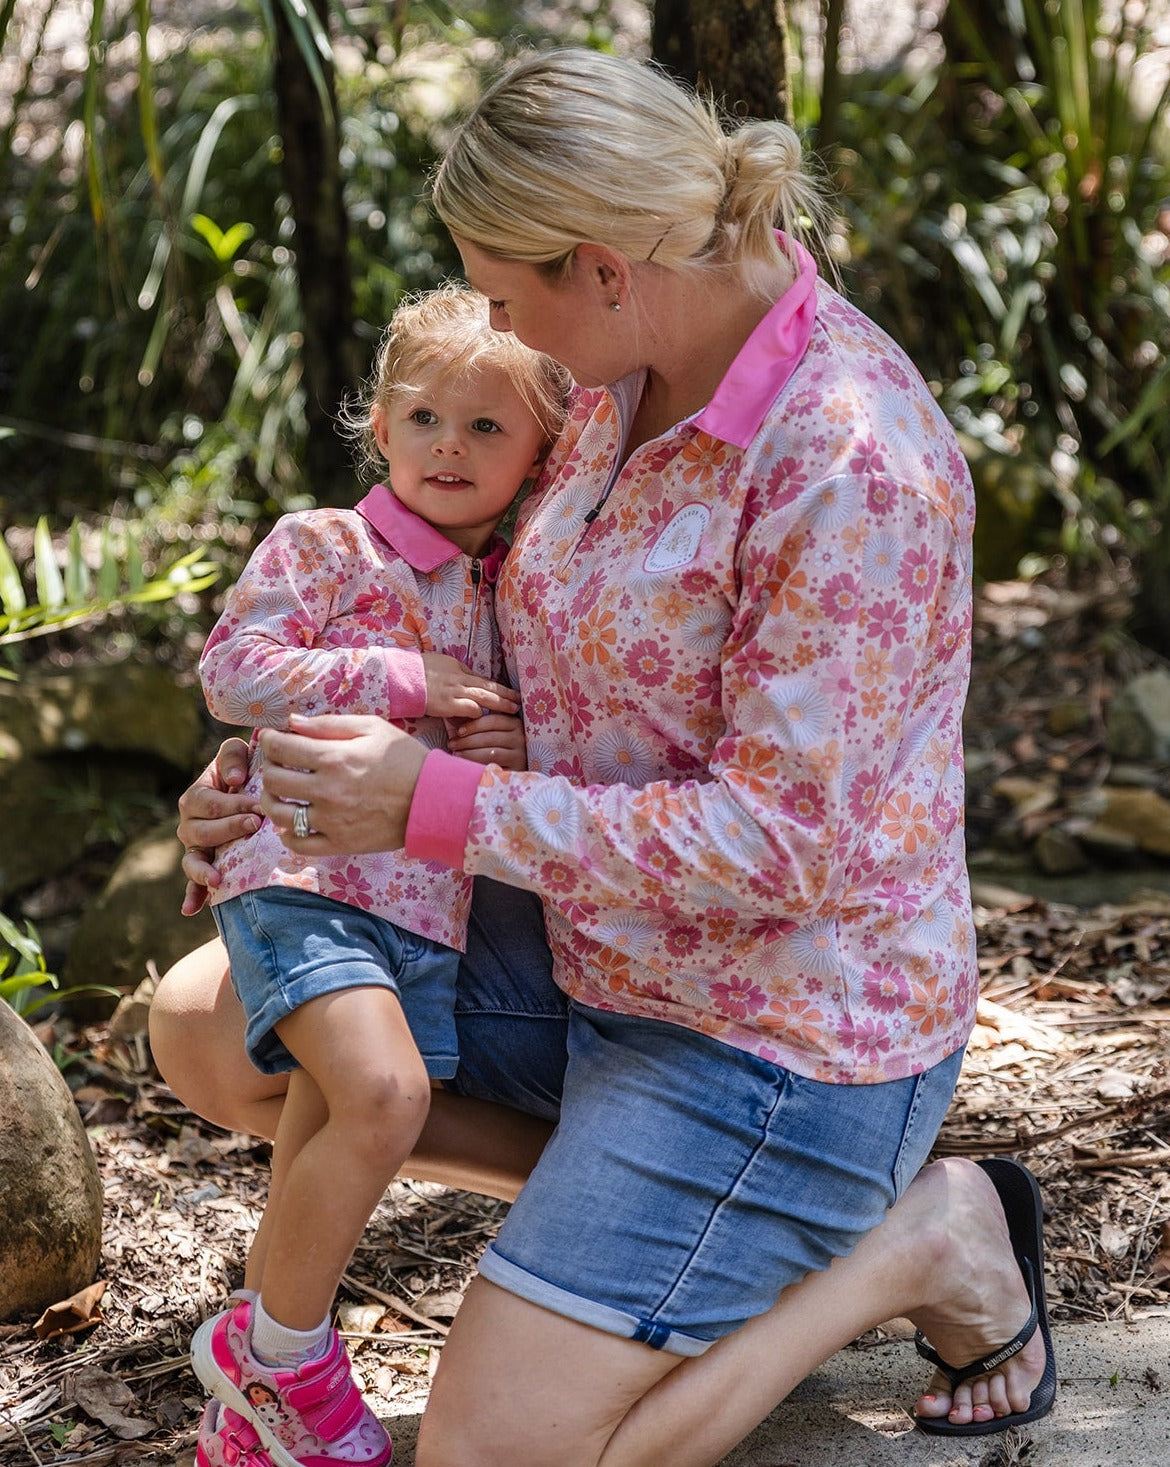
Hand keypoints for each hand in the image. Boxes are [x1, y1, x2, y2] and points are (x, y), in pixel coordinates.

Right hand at [177, 738, 262, 914]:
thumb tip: (235, 778)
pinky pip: (193, 883)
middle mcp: (191, 822)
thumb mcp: (238, 755)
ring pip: (192, 859)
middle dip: (227, 829)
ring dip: (203, 870)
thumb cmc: (247, 770)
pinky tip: (191, 909)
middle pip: (199, 831)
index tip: (258, 808)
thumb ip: (232, 756)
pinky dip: (192, 895)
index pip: (207, 803)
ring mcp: (196, 847)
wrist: (255, 791)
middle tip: (253, 826)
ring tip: (218, 879)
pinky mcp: (205, 866)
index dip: (231, 805)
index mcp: (197, 796)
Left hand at [257, 713, 426, 854]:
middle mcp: (327, 791)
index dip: (269, 739)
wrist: (435, 800)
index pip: (280, 748)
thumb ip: (329, 724)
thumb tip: (292, 722)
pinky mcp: (340, 843)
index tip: (271, 737)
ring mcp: (332, 821)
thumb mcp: (372, 729)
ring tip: (279, 793)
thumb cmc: (405, 759)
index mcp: (334, 759)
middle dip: (269, 767)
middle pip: (273, 780)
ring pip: (279, 814)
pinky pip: (299, 844)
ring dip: (271, 800)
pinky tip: (291, 824)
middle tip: (278, 763)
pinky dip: (287, 834)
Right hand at [421, 652, 520, 719]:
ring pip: (485, 696)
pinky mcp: (449, 704)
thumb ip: (453, 672)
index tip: (508, 692)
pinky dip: (479, 713)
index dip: (496, 687)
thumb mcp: (439, 664)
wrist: (403, 676)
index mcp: (458, 669)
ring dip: (501, 704)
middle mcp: (460, 679)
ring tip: (513, 710)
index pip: (482, 679)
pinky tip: (485, 719)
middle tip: (520, 700)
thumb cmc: (416, 670)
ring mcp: (455, 692)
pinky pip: (471, 709)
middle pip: (489, 686)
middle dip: (507, 693)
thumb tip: (464, 677)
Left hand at [447, 711, 526, 771]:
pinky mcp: (516, 770)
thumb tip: (459, 717)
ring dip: (469, 752)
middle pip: (490, 736)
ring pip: (491, 751)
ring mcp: (520, 755)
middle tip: (452, 744)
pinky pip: (493, 765)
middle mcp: (520, 738)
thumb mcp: (495, 733)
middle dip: (467, 740)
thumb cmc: (497, 749)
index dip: (473, 725)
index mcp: (515, 724)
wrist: (511, 775)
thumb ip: (484, 726)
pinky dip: (477, 763)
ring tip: (456, 753)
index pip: (493, 720)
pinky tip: (466, 764)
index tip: (458, 731)